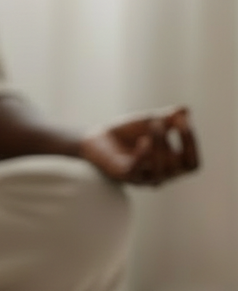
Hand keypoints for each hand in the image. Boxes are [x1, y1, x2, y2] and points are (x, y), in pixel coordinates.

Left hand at [80, 107, 198, 185]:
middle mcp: (159, 176)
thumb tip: (185, 111)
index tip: (185, 124)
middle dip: (175, 141)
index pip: (192, 164)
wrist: (97, 138)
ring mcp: (141, 178)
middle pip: (178, 166)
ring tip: (153, 122)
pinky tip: (143, 140)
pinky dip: (144, 154)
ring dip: (160, 143)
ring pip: (161, 169)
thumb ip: (170, 118)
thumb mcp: (153, 121)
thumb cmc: (129, 133)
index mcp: (170, 166)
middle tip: (161, 121)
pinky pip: (138, 169)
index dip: (192, 146)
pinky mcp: (124, 176)